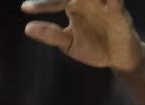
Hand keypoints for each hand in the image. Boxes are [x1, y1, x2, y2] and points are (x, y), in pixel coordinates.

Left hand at [21, 0, 144, 71]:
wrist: (118, 58)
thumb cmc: (94, 47)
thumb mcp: (68, 43)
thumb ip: (50, 35)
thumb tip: (27, 28)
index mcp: (74, 5)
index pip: (55, 1)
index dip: (42, 4)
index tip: (25, 8)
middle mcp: (88, 1)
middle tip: (43, 1)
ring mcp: (105, 5)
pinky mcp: (120, 13)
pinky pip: (116, 1)